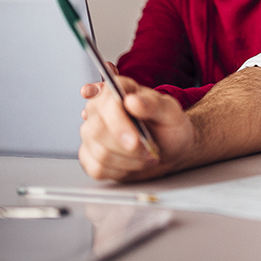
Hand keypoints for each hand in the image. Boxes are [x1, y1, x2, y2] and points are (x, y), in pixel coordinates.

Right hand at [78, 75, 192, 181]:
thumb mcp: (170, 112)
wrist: (169, 148)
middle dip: (126, 147)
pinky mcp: (89, 154)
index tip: (135, 140)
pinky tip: (133, 163)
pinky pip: (97, 168)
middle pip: (96, 130)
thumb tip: (133, 101)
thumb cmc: (168, 126)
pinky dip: (121, 171)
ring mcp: (91, 132)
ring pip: (100, 152)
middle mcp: (98, 109)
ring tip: (147, 155)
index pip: (106, 102)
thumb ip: (154, 104)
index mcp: (117, 90)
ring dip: (129, 160)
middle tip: (148, 150)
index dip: (118, 123)